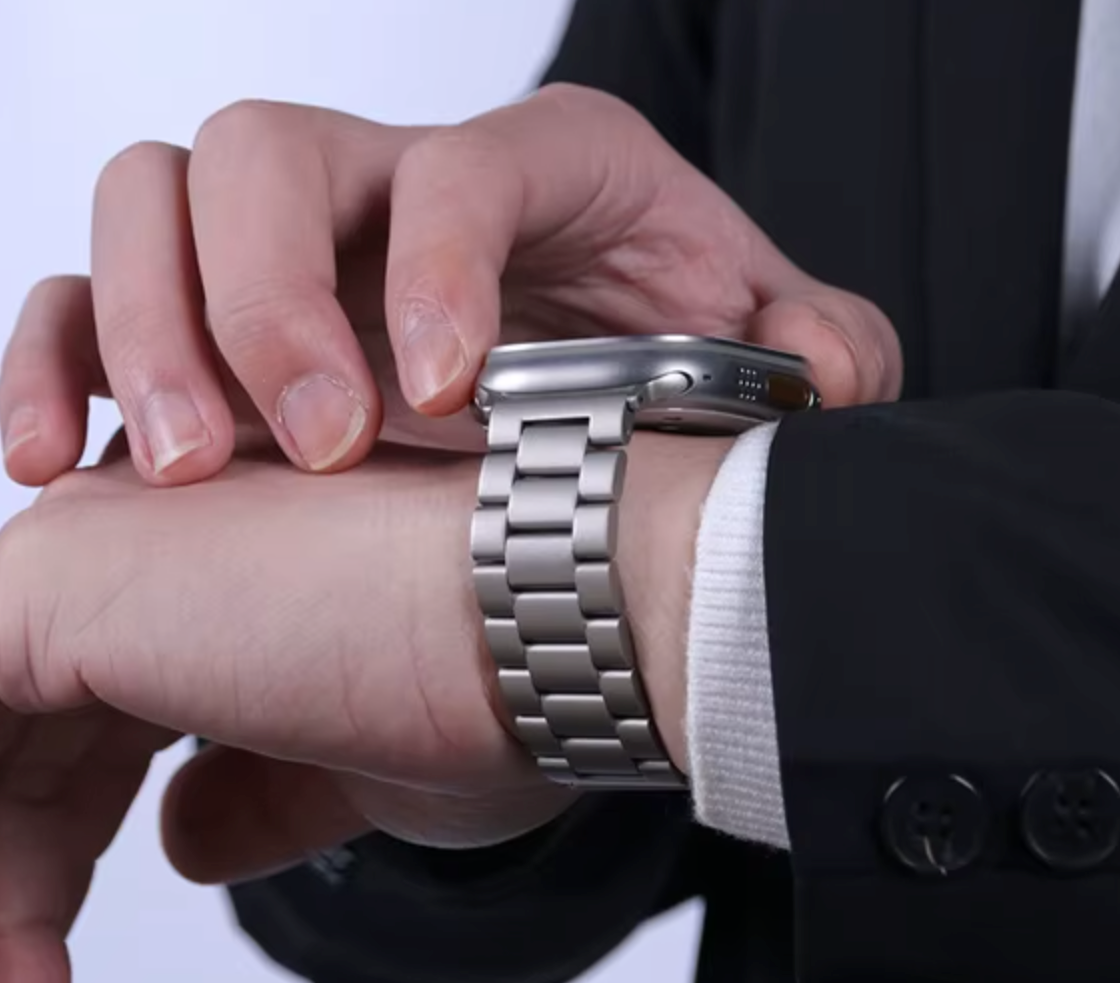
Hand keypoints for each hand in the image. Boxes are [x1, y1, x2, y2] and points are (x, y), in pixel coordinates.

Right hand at [0, 84, 900, 486]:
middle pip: (265, 153)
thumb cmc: (669, 351)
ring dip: (142, 332)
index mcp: (543, 167)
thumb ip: (816, 354)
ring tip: (184, 472)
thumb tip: (823, 378)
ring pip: (153, 197)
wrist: (593, 394)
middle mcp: (397, 180)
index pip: (462, 167)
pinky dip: (53, 358)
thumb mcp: (762, 354)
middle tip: (310, 449)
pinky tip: (65, 461)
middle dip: (266, 300)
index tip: (440, 400)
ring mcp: (292, 240)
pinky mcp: (213, 312)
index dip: (438, 268)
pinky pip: (83, 289)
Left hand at [0, 432, 726, 982]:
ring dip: (6, 886)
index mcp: (216, 570)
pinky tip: (27, 962)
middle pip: (25, 740)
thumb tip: (184, 830)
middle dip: (24, 876)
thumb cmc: (509, 671)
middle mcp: (144, 535)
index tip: (60, 958)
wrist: (567, 603)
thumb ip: (259, 789)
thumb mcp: (364, 766)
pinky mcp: (58, 580)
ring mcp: (93, 548)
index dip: (64, 847)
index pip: (91, 724)